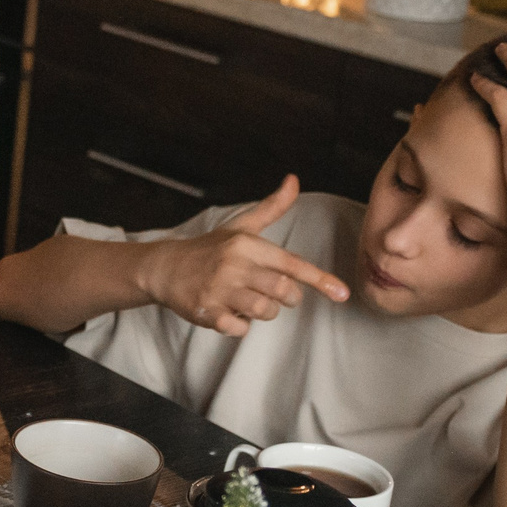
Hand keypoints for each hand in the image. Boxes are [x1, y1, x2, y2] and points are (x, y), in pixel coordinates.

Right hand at [136, 175, 349, 337]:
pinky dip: (240, 325)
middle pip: (283, 292)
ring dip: (263, 311)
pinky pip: (240, 328)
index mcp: (246, 245)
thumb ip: (272, 207)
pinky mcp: (207, 312)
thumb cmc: (210, 248)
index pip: (292, 265)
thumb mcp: (241, 226)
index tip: (342, 294)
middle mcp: (234, 266)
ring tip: (246, 300)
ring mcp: (219, 290)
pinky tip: (228, 311)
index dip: (320, 280)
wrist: (164, 267)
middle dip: (287, 297)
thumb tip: (294, 178)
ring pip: (265, 312)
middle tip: (273, 292)